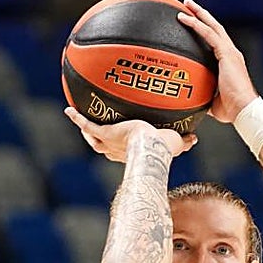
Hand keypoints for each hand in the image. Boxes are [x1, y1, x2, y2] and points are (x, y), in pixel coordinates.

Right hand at [64, 108, 195, 162]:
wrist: (150, 145)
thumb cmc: (163, 148)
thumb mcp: (175, 143)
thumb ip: (184, 141)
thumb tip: (194, 138)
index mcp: (132, 153)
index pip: (124, 152)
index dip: (123, 149)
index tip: (125, 143)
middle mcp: (118, 151)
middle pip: (105, 148)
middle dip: (101, 143)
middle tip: (97, 135)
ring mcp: (110, 142)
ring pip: (93, 139)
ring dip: (86, 131)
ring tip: (79, 120)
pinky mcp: (105, 133)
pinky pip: (86, 124)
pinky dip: (76, 118)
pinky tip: (68, 109)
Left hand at [176, 0, 258, 122]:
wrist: (244, 110)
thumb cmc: (232, 110)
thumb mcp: (212, 102)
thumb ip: (202, 96)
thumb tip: (190, 101)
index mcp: (229, 62)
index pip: (216, 41)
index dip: (205, 29)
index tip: (194, 22)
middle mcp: (231, 53)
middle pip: (215, 27)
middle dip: (202, 14)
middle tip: (188, 5)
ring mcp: (230, 52)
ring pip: (213, 26)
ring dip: (198, 14)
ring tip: (185, 4)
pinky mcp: (227, 54)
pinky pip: (209, 34)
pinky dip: (196, 25)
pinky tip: (184, 18)